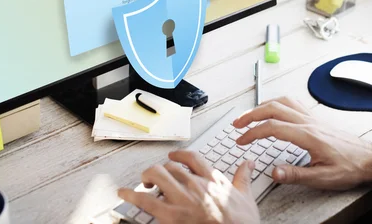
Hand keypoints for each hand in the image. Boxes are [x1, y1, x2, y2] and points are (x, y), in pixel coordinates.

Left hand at [118, 150, 259, 223]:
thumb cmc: (242, 223)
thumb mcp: (246, 197)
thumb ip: (243, 178)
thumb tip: (248, 164)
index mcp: (212, 179)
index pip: (191, 157)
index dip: (179, 155)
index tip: (173, 156)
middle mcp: (195, 184)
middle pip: (170, 166)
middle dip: (161, 170)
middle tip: (156, 177)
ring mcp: (182, 199)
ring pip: (157, 175)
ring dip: (147, 177)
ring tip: (144, 183)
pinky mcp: (171, 215)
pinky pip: (146, 200)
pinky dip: (131, 195)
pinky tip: (123, 193)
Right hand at [232, 97, 371, 190]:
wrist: (369, 159)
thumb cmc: (349, 167)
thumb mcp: (323, 177)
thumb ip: (296, 174)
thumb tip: (274, 172)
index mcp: (307, 135)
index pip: (272, 127)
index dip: (252, 133)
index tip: (241, 140)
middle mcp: (308, 122)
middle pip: (273, 108)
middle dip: (251, 114)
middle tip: (237, 124)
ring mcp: (312, 117)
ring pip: (282, 102)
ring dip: (262, 106)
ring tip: (250, 115)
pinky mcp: (316, 118)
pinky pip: (292, 103)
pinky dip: (277, 103)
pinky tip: (273, 109)